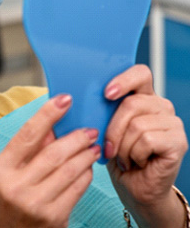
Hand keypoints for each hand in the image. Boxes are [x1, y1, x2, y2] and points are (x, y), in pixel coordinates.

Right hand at [0, 94, 100, 227]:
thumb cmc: (4, 205)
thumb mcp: (4, 175)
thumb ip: (26, 151)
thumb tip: (52, 126)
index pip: (27, 135)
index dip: (47, 114)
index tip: (64, 99)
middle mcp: (15, 186)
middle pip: (53, 152)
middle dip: (76, 137)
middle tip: (89, 129)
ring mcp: (35, 204)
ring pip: (69, 170)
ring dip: (85, 155)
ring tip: (92, 147)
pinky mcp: (54, 218)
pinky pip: (77, 189)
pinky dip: (85, 175)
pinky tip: (87, 168)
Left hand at [104, 65, 187, 226]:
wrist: (133, 188)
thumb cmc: (117, 157)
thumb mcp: (104, 129)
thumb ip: (102, 110)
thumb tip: (83, 98)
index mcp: (143, 97)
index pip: (140, 73)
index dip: (124, 80)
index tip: (107, 94)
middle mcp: (161, 106)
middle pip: (131, 103)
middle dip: (113, 129)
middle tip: (109, 148)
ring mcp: (172, 123)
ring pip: (137, 125)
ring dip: (123, 147)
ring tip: (125, 157)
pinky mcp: (178, 141)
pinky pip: (147, 140)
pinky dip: (134, 155)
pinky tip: (137, 162)